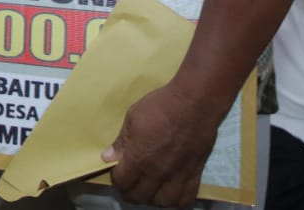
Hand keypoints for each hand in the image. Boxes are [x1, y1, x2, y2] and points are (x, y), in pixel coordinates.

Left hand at [101, 82, 219, 207]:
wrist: (194, 103)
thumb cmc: (160, 106)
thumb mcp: (133, 118)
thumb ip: (122, 141)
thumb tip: (109, 157)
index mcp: (139, 157)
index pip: (123, 182)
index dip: (117, 179)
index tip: (118, 172)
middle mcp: (158, 171)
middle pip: (140, 196)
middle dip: (131, 192)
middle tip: (131, 183)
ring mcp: (178, 175)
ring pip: (163, 202)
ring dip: (153, 199)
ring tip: (150, 189)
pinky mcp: (195, 173)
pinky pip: (186, 199)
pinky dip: (177, 200)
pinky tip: (171, 192)